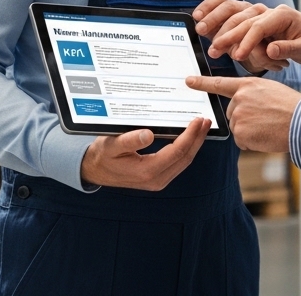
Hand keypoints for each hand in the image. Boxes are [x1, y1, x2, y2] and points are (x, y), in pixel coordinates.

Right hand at [79, 117, 208, 190]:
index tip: (198, 121)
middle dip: (197, 139)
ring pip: (184, 161)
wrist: (94, 170)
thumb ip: (128, 140)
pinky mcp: (158, 177)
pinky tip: (189, 138)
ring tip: (202, 127)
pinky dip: (186, 149)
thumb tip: (147, 134)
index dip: (189, 136)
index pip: (176, 152)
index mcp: (147, 171)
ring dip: (194, 144)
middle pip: (185, 158)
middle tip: (206, 121)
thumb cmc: (102, 155)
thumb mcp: (110, 145)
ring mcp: (158, 180)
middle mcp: (156, 179)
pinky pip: (178, 163)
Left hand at [185, 76, 300, 152]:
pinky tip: (267, 136)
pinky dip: (253, 143)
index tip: (188, 81)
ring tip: (269, 126)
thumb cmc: (292, 106)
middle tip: (266, 119)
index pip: (220, 83)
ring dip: (251, 132)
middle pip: (232, 114)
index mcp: (247, 85)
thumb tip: (243, 106)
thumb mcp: (270, 90)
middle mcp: (239, 99)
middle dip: (246, 119)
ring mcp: (238, 116)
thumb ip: (252, 95)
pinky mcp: (240, 133)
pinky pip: (243, 142)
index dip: (202, 83)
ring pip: (238, 129)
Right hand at [192, 0, 286, 73]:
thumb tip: (271, 49)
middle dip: (226, 34)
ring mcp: (254, 11)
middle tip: (214, 50)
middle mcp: (265, 9)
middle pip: (241, 18)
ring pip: (230, 10)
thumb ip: (289, 49)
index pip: (259, 27)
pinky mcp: (245, 16)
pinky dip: (210, 8)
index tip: (238, 56)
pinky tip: (198, 16)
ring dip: (214, 22)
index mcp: (282, 14)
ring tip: (201, 34)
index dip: (247, 42)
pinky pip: (224, 6)